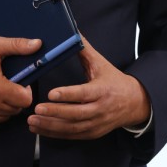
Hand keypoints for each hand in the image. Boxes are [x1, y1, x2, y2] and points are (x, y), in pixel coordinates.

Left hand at [27, 38, 150, 140]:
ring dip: (51, 125)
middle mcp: (100, 109)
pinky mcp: (92, 133)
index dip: (67, 95)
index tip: (51, 93)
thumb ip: (85, 50)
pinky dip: (55, 133)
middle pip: (76, 113)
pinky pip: (72, 135)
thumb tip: (73, 30)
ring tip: (33, 120)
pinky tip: (39, 129)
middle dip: (55, 112)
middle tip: (36, 108)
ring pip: (72, 127)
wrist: (134, 103)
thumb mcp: (102, 65)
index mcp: (102, 90)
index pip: (83, 93)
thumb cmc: (114, 82)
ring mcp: (96, 123)